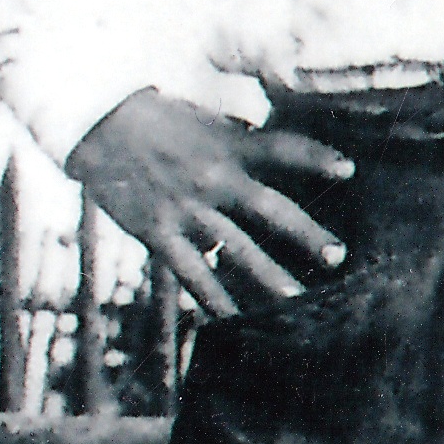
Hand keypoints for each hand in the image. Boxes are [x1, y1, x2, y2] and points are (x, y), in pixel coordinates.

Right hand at [66, 92, 353, 320]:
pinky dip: (215, 300)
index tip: (348, 168)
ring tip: (299, 303)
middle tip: (338, 256)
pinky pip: (192, 274)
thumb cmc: (156, 121)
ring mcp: (186, 208)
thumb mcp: (204, 120)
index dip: (315, 156)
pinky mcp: (157, 232)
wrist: (94, 123)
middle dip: (306, 234)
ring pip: (236, 249)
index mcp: (228, 145)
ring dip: (269, 277)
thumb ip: (240, 142)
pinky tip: (235, 323)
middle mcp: (213, 177)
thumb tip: (275, 161)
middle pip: (269, 209)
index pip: (281, 148)